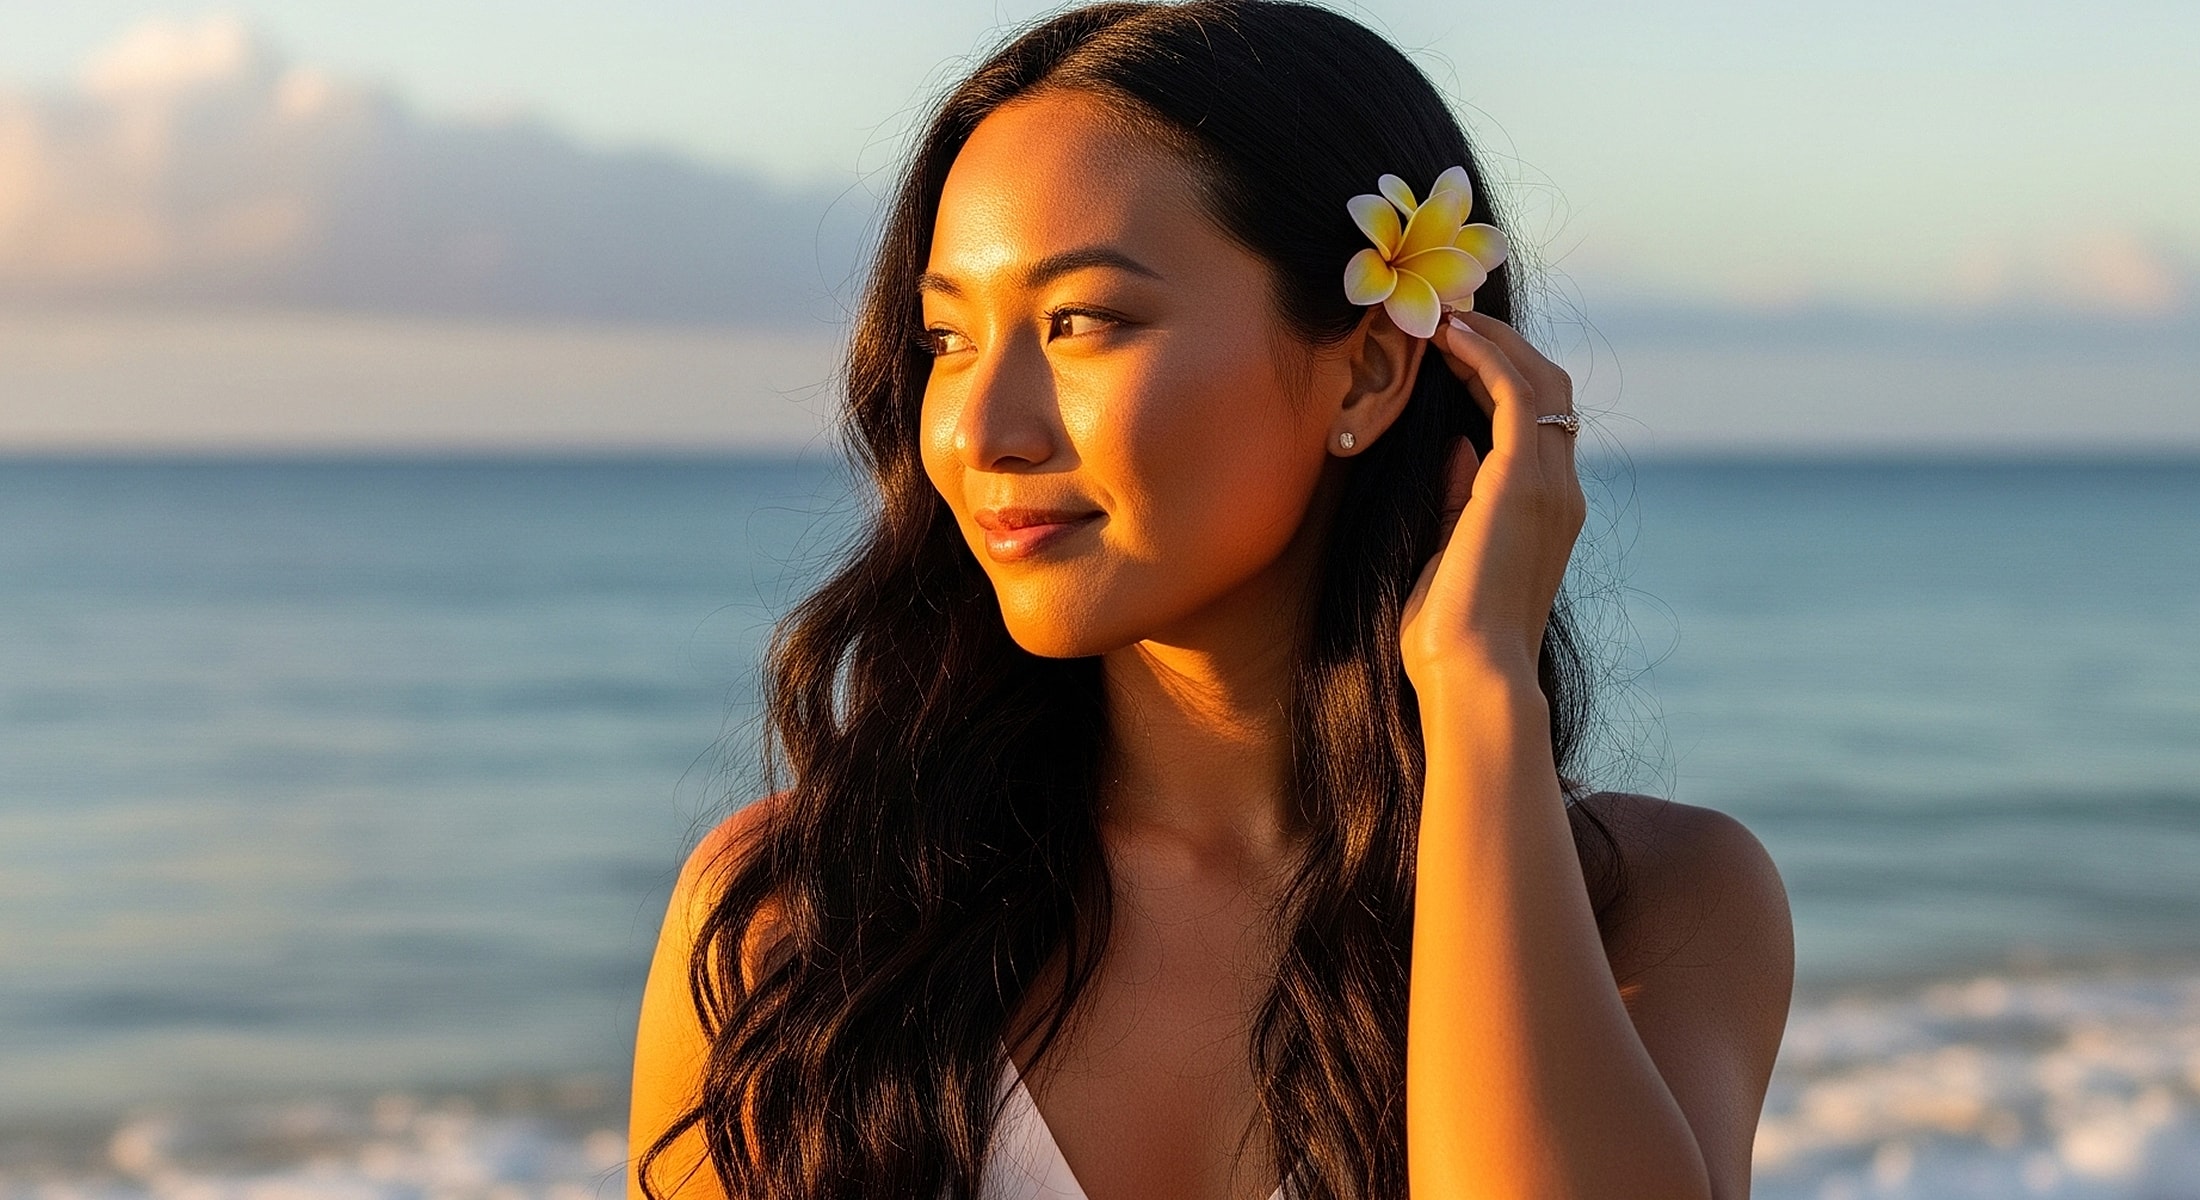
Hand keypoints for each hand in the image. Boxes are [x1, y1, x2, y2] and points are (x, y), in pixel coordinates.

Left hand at [1398, 311, 1586, 691]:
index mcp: (1548, 513)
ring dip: (1492, 341)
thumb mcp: (1451, 554)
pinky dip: (1484, 358)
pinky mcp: (1523, 481)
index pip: (1538, 423)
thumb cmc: (1451, 637)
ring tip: (1445, 314)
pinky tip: (1448, 338)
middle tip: (1450, 314)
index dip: (1500, 376)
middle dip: (1503, 345)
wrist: (1474, 675)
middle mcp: (1561, 492)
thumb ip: (1461, 499)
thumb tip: (1458, 445)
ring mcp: (1550, 485)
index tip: (1452, 347)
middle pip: (1549, 389)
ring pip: (1539, 381)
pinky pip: (1514, 395)